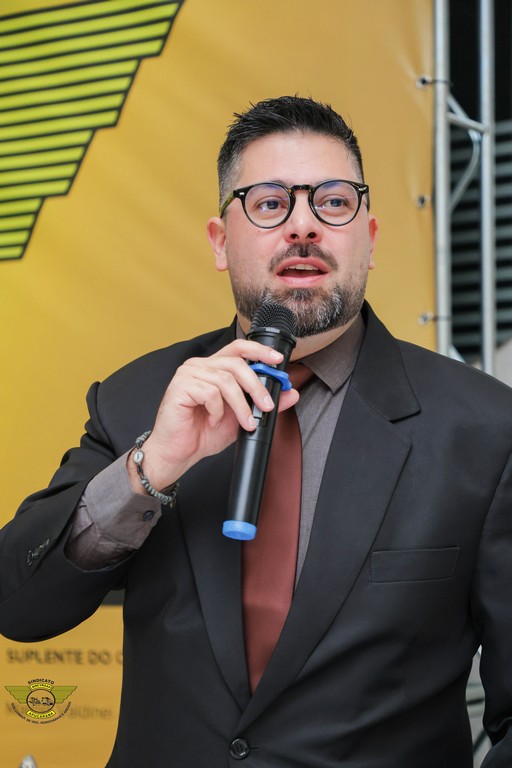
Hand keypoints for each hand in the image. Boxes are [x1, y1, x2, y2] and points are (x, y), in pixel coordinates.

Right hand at [127, 339, 299, 492]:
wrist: (178, 452)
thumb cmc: (204, 433)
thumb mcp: (242, 417)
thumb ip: (264, 403)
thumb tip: (291, 393)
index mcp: (213, 367)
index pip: (238, 348)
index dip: (260, 351)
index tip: (278, 361)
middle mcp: (200, 366)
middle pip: (236, 363)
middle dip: (256, 386)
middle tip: (266, 406)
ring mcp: (188, 374)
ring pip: (225, 381)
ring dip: (240, 405)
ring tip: (243, 422)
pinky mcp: (180, 387)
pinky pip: (210, 393)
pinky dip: (217, 411)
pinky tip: (212, 421)